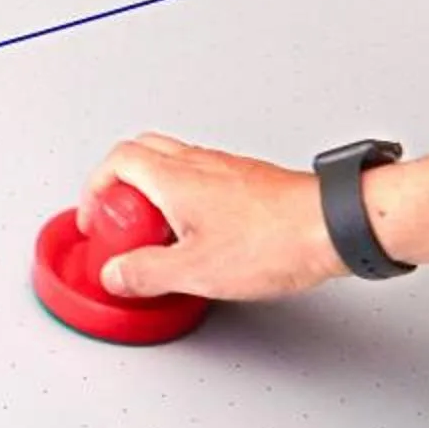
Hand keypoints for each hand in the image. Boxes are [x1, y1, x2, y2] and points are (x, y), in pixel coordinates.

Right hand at [79, 135, 338, 302]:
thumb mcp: (195, 271)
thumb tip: (117, 274)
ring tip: (161, 234)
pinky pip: (203, 178)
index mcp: (174, 177)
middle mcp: (198, 162)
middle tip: (123, 222)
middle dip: (120, 185)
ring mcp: (226, 168)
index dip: (96, 190)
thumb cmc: (275, 240)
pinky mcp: (249, 181)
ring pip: (173, 163)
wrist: (332, 226)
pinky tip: (201, 234)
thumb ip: (146, 273)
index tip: (96, 220)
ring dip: (155, 192)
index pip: (117, 161)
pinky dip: (187, 198)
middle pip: (141, 153)